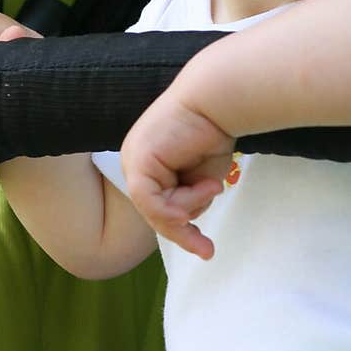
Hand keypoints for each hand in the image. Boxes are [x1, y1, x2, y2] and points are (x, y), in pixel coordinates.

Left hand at [120, 89, 234, 259]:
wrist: (217, 99)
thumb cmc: (214, 131)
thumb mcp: (201, 178)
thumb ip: (189, 200)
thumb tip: (183, 222)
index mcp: (147, 163)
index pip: (157, 206)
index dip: (179, 229)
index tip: (205, 249)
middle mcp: (134, 162)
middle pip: (154, 213)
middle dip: (183, 229)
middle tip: (207, 251)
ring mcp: (132, 161)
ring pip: (155, 211)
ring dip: (191, 206)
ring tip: (214, 186)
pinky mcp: (138, 163)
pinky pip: (154, 202)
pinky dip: (181, 204)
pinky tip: (208, 188)